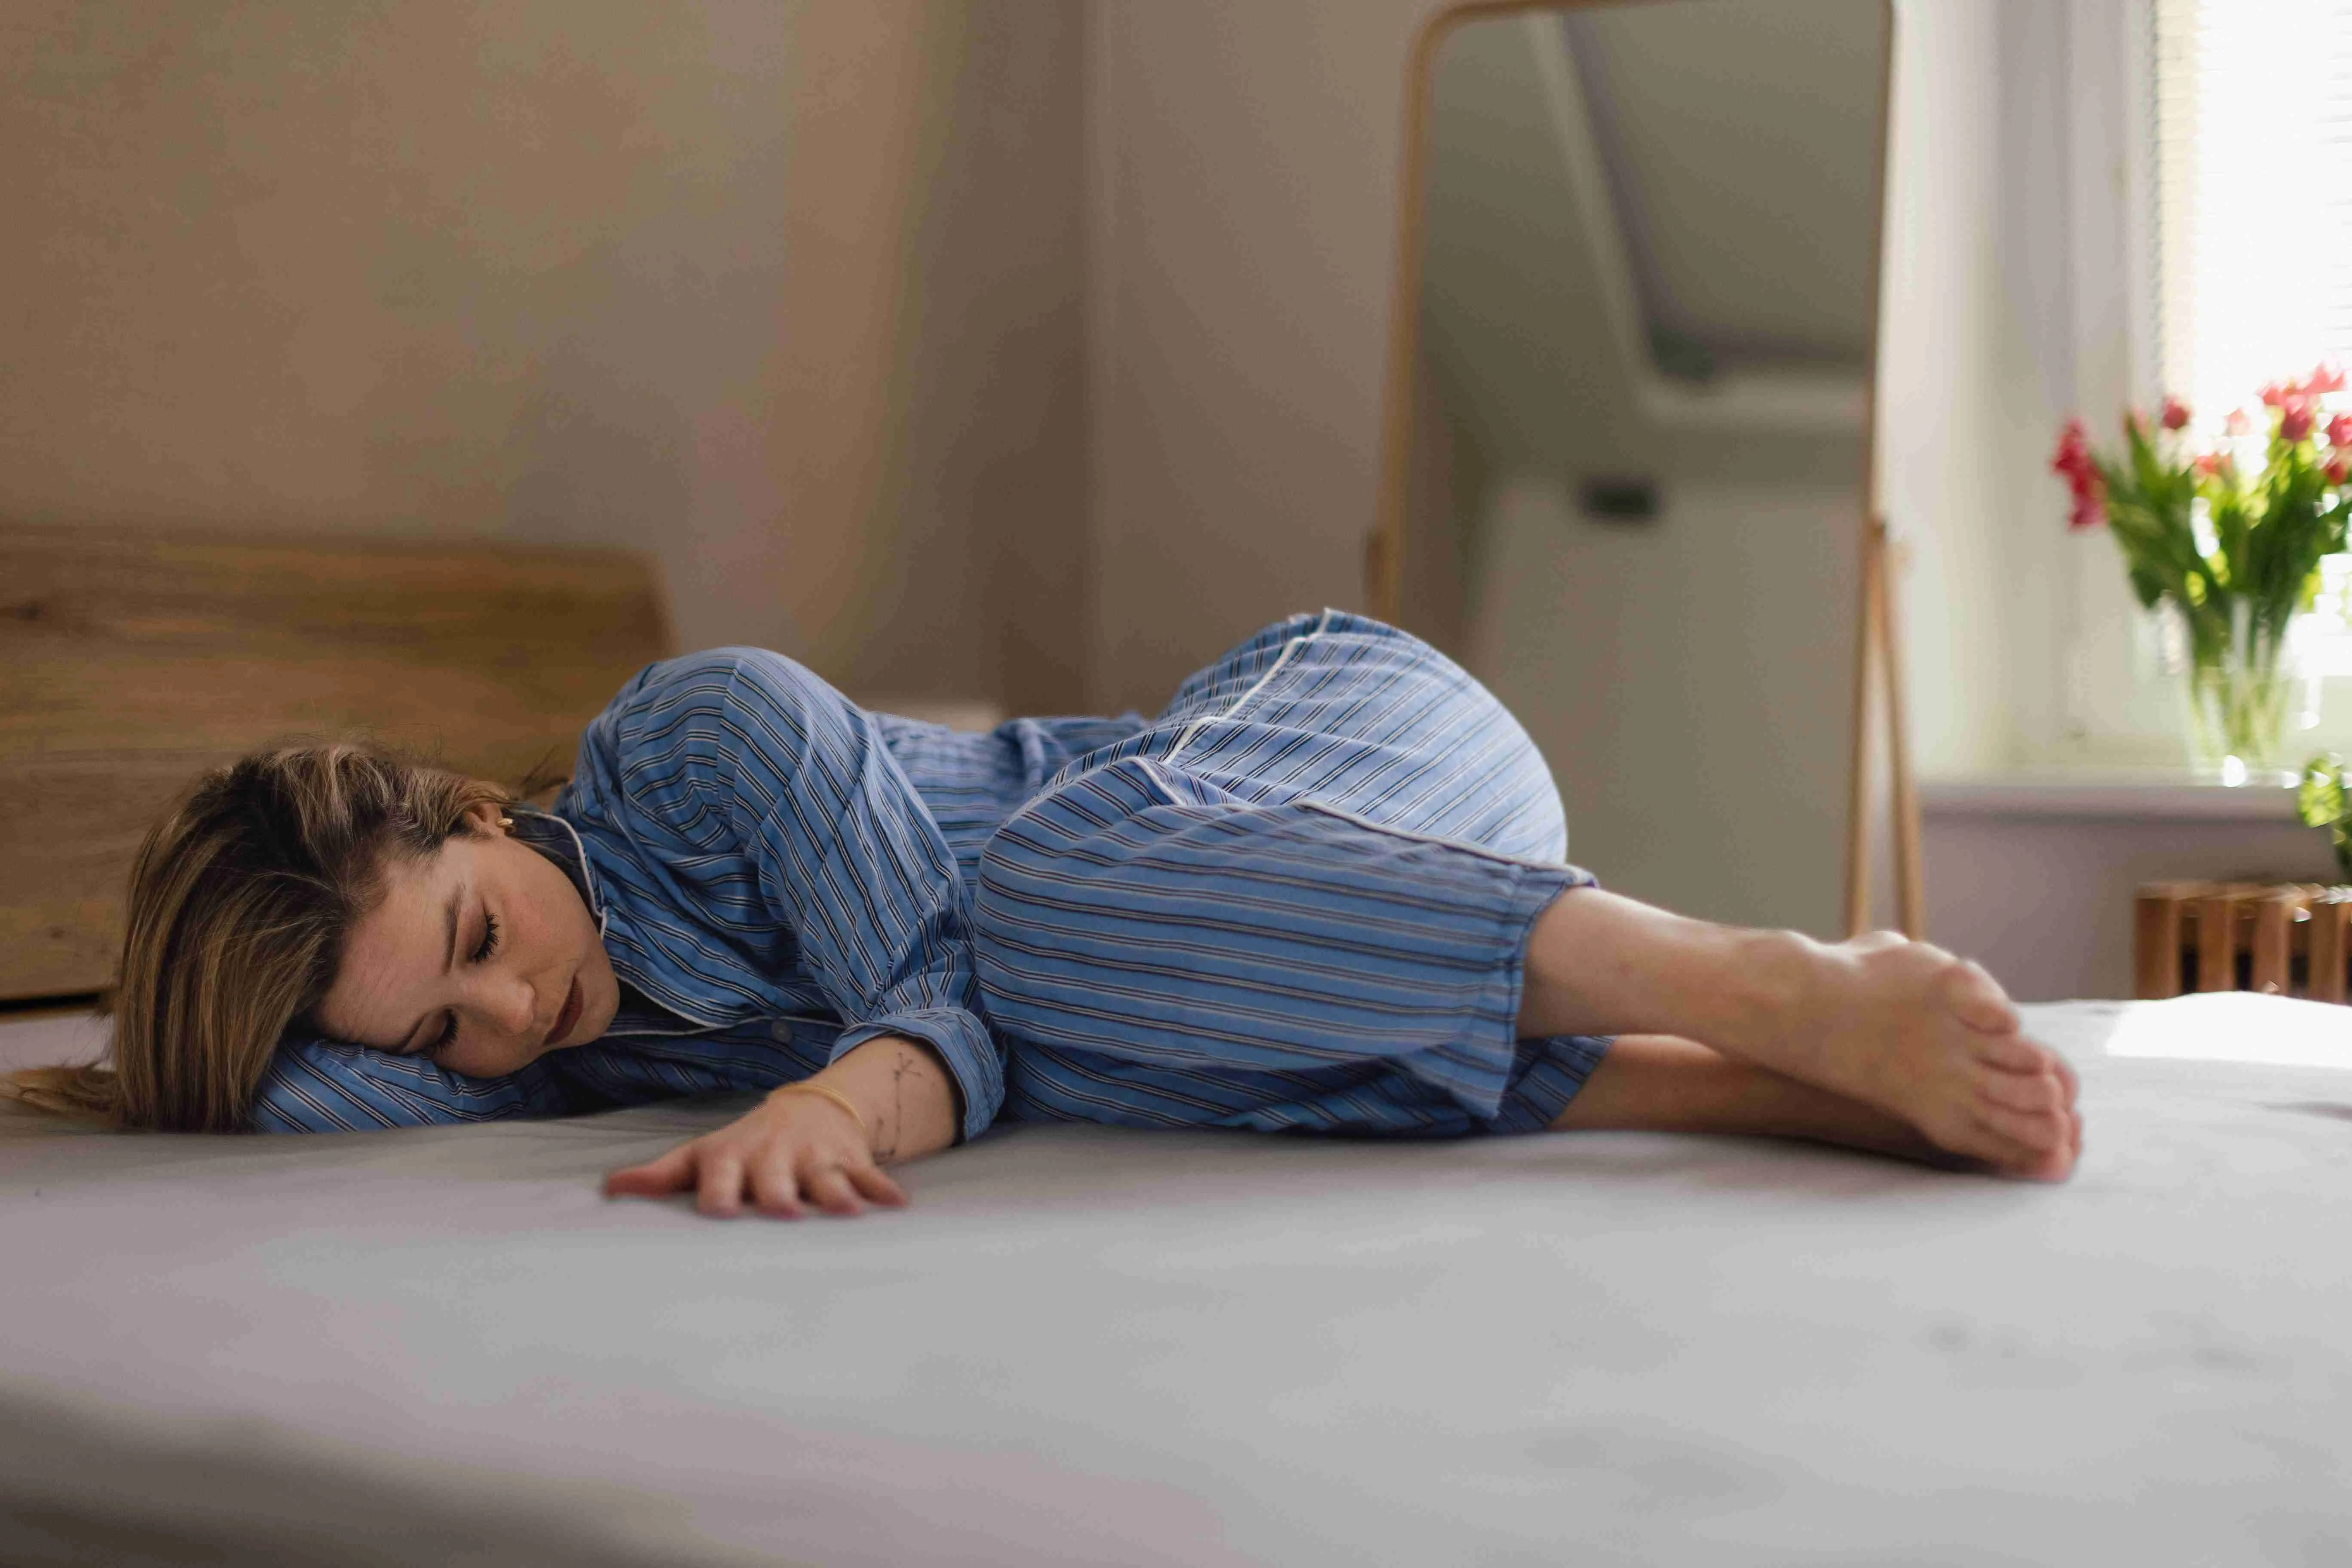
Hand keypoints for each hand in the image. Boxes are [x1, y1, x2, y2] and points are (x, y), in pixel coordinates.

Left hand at [604, 1087, 908, 1219]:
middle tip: (785, 1210)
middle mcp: (773, 1156)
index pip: (722, 1176)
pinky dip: (884, 1190)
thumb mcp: (702, 1156)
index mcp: (733, 1158)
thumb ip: (662, 1177)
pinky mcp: (851, 1160)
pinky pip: (870, 1175)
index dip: (721, 1192)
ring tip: (846, 1210)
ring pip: (827, 1176)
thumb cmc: (744, 1149)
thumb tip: (609, 1190)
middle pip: (776, 1178)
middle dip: (782, 1192)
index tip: (719, 1211)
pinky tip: (898, 1207)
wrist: (805, 1110)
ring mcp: (815, 1157)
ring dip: (837, 1192)